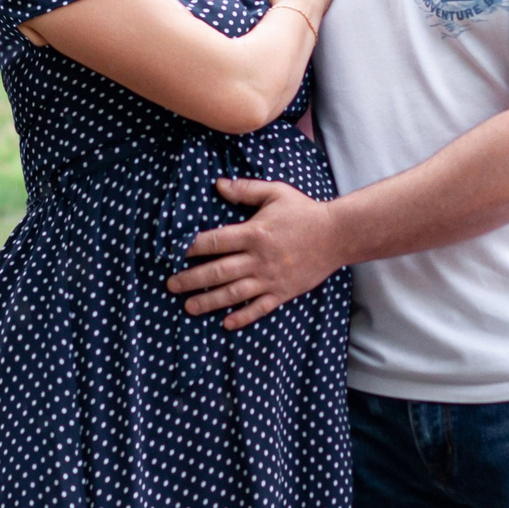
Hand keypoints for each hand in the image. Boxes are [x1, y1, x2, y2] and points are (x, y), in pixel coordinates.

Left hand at [169, 178, 344, 328]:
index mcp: (253, 233)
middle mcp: (258, 259)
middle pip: (217, 271)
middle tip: (171, 285)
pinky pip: (259, 308)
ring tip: (188, 307)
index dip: (192, 248)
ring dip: (208, 302)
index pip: (214, 242)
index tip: (175, 253)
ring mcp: (270, 278)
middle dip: (191, 279)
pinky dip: (242, 317)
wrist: (337, 235)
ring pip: (233, 293)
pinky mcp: (283, 292)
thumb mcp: (275, 193)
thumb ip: (246, 190)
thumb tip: (218, 184)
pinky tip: (226, 323)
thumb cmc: (305, 212)